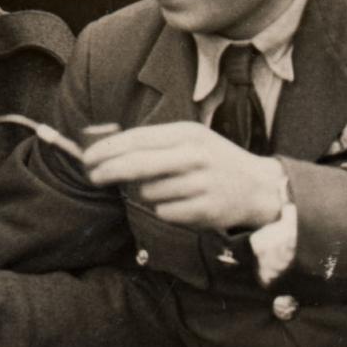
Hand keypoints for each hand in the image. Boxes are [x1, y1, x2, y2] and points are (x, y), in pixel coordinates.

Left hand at [82, 121, 287, 232]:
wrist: (258, 186)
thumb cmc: (213, 161)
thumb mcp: (189, 140)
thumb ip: (153, 143)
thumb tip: (106, 148)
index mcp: (187, 133)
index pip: (136, 139)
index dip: (107, 150)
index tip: (88, 158)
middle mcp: (194, 156)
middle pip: (136, 165)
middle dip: (108, 171)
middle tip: (93, 177)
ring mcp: (200, 183)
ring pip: (148, 193)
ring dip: (147, 194)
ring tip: (171, 188)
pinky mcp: (204, 210)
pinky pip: (164, 212)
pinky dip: (165, 210)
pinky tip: (183, 203)